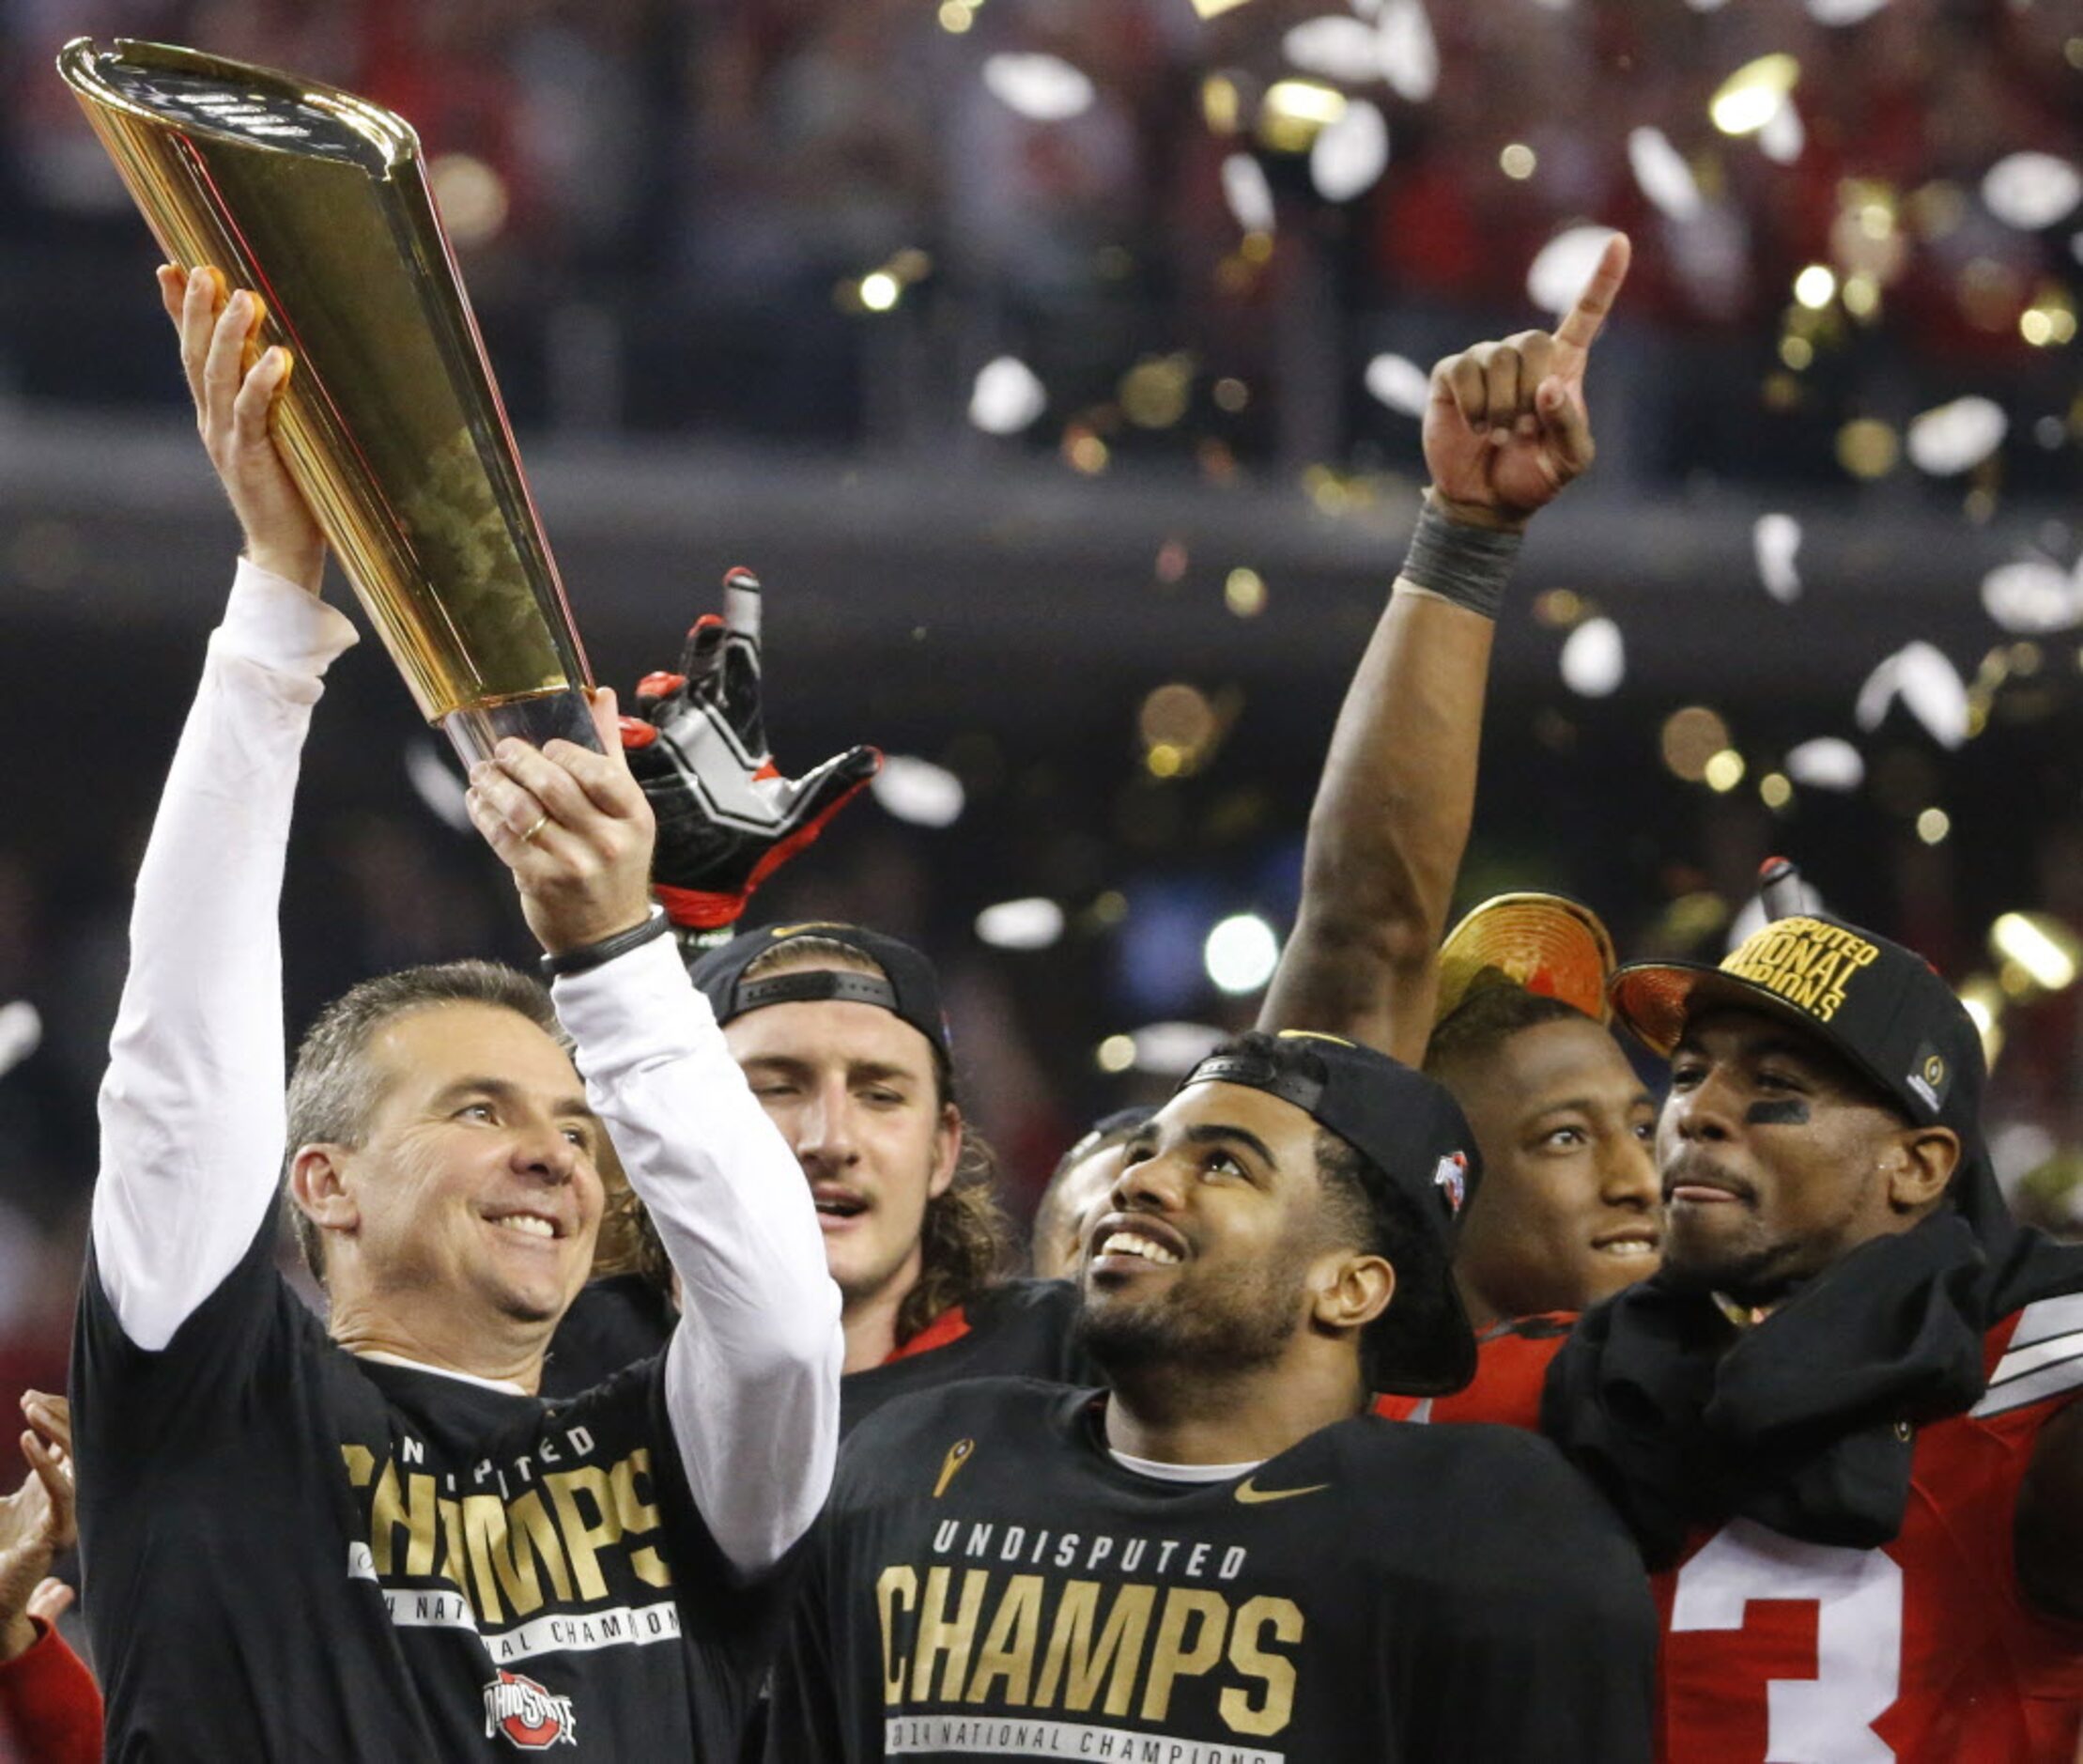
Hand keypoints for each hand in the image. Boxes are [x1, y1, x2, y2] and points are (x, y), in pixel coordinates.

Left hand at [0, 1392, 74, 1661]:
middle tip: (30, 1398)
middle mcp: (64, 1498)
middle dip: (58, 1415)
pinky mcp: (59, 1531)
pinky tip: (28, 1439)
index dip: (52, 1416)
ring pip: (77, 1459)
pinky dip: (45, 1460)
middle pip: (77, 1444)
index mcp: (49, 1490)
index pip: (66, 1443)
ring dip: (57, 1429)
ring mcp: (66, 1514)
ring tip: (31, 1408)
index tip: (28, 1397)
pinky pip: (61, 1487)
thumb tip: (14, 1446)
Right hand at [158, 263, 326, 592]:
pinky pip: (252, 414)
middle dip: (196, 310)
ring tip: (242, 298)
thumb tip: (281, 355)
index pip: (193, 352)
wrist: (285, 549)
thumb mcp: (276, 434)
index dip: (180, 311)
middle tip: (204, 268)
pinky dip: (261, 383)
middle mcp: (214, 421)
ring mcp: (228, 440)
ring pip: (219, 377)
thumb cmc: (292, 489)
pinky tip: (276, 357)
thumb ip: (271, 399)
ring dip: (228, 335)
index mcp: (216, 414)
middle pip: (198, 356)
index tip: (172, 267)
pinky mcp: (252, 459)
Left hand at [466, 689, 658, 955]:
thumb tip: (601, 697)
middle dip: (518, 761)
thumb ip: (611, 754)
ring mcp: (573, 863)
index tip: (545, 746)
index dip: (564, 752)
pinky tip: (478, 801)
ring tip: (482, 773)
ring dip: (493, 785)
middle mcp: (607, 840)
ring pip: (521, 810)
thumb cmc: (615, 864)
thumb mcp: (625, 813)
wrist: (608, 933)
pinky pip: (503, 837)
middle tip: (501, 751)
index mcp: (635, 817)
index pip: (598, 771)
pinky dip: (484, 814)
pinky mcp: (540, 882)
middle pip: (553, 786)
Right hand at [621, 568, 880, 931]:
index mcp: (739, 730)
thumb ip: (832, 785)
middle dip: (700, 649)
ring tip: (664, 691)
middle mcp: (701, 729)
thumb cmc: (752, 852)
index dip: (739, 623)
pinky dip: (626, 731)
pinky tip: (629, 730)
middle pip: (698, 672)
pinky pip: (626, 741)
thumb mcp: (797, 817)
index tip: (739, 579)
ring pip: (659, 702)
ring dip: (660, 691)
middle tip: (707, 628)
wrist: (708, 888)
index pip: (742, 665)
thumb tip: (873, 758)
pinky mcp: (639, 771)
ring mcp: (668, 747)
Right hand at [1422, 232, 1630, 530]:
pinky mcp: (1450, 375)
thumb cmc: (1534, 477)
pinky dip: (1471, 406)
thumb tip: (1548, 388)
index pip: (1585, 315)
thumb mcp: (1569, 462)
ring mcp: (1484, 362)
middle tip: (1522, 429)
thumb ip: (1569, 425)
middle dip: (1528, 391)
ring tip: (1497, 435)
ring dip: (1499, 408)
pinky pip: (1462, 371)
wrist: (1485, 500)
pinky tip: (1474, 426)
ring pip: (1497, 360)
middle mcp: (1523, 357)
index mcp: (1562, 369)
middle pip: (1533, 341)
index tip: (1619, 242)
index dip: (1602, 281)